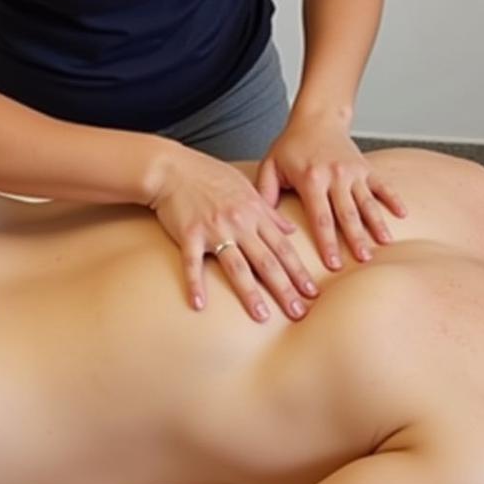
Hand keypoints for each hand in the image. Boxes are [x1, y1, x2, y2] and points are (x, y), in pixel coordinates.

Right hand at [148, 145, 318, 321]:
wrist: (172, 167)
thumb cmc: (207, 174)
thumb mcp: (245, 186)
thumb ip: (269, 210)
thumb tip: (290, 229)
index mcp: (254, 211)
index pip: (282, 247)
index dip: (298, 271)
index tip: (312, 292)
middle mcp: (238, 222)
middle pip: (266, 261)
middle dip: (284, 289)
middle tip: (298, 313)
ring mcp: (214, 229)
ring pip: (237, 266)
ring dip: (250, 293)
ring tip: (261, 316)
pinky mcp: (189, 234)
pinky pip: (192, 264)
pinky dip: (195, 284)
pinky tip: (198, 304)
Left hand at [257, 114, 405, 269]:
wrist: (317, 118)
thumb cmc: (291, 145)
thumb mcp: (271, 165)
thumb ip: (265, 192)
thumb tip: (265, 224)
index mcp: (311, 179)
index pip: (321, 217)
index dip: (327, 242)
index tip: (334, 265)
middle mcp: (335, 176)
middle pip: (348, 214)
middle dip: (355, 239)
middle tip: (363, 261)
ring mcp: (353, 171)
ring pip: (367, 202)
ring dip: (376, 224)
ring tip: (385, 244)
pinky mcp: (366, 167)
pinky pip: (382, 185)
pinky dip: (393, 199)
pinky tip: (402, 215)